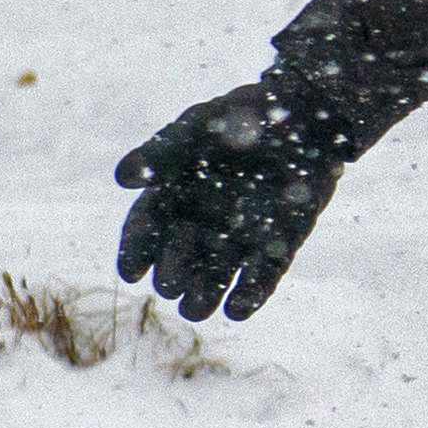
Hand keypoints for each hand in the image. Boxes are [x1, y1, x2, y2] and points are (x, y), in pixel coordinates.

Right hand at [113, 81, 359, 319]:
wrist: (304, 117)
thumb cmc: (241, 117)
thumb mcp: (197, 129)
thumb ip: (163, 153)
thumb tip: (123, 178)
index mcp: (174, 197)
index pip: (147, 229)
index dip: (137, 251)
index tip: (130, 272)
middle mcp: (202, 224)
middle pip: (180, 258)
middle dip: (174, 275)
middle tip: (170, 286)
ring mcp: (240, 237)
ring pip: (218, 275)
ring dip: (207, 295)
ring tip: (196, 310)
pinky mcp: (277, 246)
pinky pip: (263, 275)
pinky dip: (252, 294)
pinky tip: (239, 310)